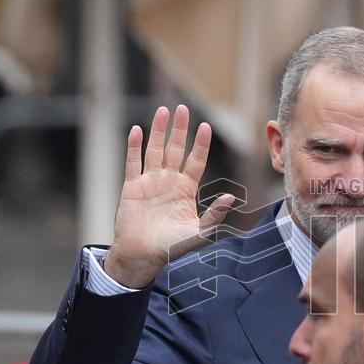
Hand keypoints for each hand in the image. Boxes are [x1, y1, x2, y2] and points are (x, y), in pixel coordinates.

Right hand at [104, 105, 234, 287]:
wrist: (142, 255)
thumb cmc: (171, 247)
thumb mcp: (198, 233)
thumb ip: (214, 215)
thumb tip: (232, 197)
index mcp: (186, 189)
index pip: (196, 160)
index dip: (201, 144)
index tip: (206, 127)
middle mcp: (169, 181)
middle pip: (176, 149)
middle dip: (180, 129)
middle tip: (183, 108)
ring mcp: (150, 182)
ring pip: (155, 150)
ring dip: (158, 131)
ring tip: (163, 111)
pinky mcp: (131, 186)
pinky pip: (133, 162)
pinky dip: (134, 146)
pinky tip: (136, 130)